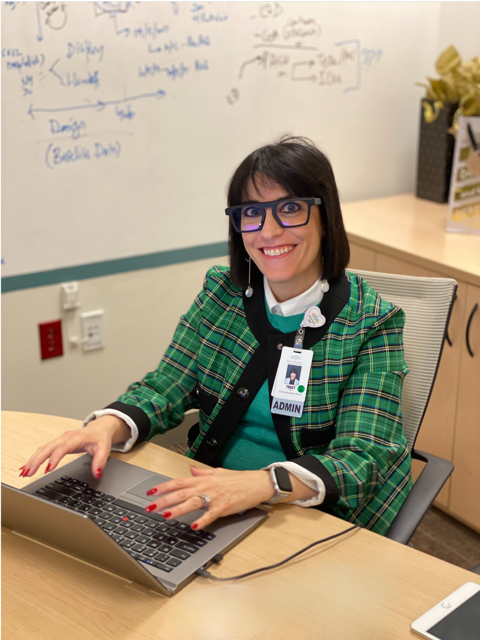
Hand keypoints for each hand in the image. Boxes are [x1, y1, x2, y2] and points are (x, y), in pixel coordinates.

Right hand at [19, 415, 130, 479]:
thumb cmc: (100, 437)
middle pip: (47, 448)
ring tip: (24, 473)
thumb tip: (97, 474)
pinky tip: (26, 467)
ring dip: (32, 460)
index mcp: (76, 438)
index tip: (47, 469)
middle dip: (36, 460)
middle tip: (28, 474)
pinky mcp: (57, 443)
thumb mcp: (105, 449)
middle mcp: (65, 438)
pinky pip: (43, 450)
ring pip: (42, 449)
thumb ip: (100, 461)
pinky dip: (34, 458)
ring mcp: (60, 440)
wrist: (99, 428)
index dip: (54, 458)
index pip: (63, 448)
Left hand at [144, 466, 275, 529]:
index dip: (163, 487)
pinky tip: (194, 526)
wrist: (257, 482)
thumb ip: (202, 473)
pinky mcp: (225, 506)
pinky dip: (202, 520)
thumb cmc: (238, 479)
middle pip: (181, 493)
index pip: (178, 482)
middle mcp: (206, 486)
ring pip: (193, 502)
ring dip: (178, 509)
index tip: (150, 492)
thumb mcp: (217, 472)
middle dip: (164, 500)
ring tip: (166, 515)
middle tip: (150, 507)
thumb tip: (190, 470)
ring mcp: (215, 496)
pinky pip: (211, 514)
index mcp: (203, 479)